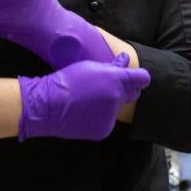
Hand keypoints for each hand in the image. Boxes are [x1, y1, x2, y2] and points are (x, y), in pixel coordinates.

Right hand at [18, 53, 149, 140]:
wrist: (48, 106)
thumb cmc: (66, 82)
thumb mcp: (89, 67)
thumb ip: (112, 66)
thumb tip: (125, 60)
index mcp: (115, 80)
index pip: (142, 79)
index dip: (139, 77)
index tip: (134, 77)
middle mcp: (117, 98)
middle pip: (131, 94)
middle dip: (123, 89)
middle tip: (105, 87)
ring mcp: (111, 116)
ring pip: (117, 108)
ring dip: (109, 104)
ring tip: (88, 100)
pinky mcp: (104, 130)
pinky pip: (108, 120)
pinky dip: (100, 117)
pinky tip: (85, 112)